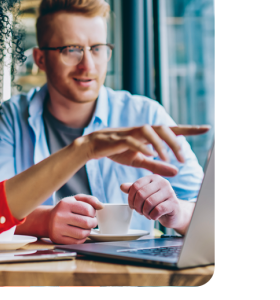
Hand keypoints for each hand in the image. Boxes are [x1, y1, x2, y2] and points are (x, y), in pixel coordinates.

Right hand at [47, 194, 102, 244]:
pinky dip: (81, 238)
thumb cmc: (65, 209)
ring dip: (88, 231)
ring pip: (82, 234)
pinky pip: (77, 242)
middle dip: (93, 223)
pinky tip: (78, 233)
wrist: (47, 220)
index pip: (88, 209)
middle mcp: (60, 215)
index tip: (90, 213)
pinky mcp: (57, 238)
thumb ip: (89, 200)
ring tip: (85, 228)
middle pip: (86, 223)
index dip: (93, 212)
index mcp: (65, 204)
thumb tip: (101, 206)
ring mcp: (57, 228)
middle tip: (91, 222)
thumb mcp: (75, 200)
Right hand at [82, 125, 209, 176]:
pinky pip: (133, 140)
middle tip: (183, 159)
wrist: (93, 147)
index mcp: (148, 135)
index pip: (172, 130)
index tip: (206, 128)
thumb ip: (157, 165)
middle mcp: (142, 130)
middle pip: (163, 128)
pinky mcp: (119, 139)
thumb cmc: (117, 151)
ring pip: (149, 131)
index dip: (189, 129)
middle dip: (175, 142)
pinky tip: (150, 154)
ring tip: (167, 158)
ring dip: (161, 144)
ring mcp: (130, 132)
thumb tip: (177, 172)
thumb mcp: (139, 161)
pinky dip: (143, 146)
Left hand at [120, 175, 183, 228]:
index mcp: (153, 178)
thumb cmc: (157, 203)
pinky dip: (152, 216)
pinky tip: (154, 216)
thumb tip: (122, 186)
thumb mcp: (144, 195)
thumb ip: (133, 190)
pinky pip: (157, 210)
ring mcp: (170, 192)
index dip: (130, 198)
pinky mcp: (174, 204)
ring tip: (147, 214)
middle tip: (139, 212)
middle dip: (137, 206)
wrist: (173, 213)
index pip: (136, 186)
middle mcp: (163, 182)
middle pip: (141, 194)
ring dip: (144, 212)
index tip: (132, 205)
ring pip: (149, 202)